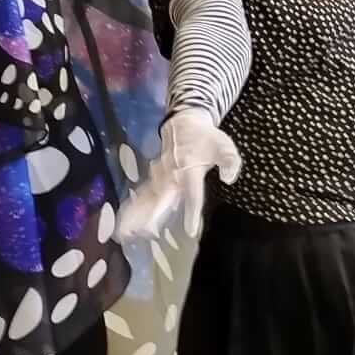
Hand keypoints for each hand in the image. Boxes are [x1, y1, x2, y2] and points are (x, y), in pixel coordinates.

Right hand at [116, 109, 240, 241]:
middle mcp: (171, 175)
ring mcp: (160, 176)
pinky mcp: (154, 177)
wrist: (183, 122)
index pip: (192, 195)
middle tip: (143, 231)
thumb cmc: (205, 137)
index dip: (191, 212)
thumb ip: (230, 162)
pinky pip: (143, 195)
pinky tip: (126, 225)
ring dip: (136, 214)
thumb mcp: (223, 146)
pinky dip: (134, 208)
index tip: (190, 231)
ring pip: (146, 198)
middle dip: (151, 215)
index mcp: (189, 170)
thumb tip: (229, 177)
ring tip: (125, 232)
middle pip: (160, 198)